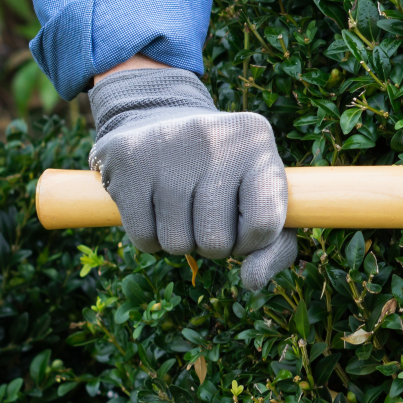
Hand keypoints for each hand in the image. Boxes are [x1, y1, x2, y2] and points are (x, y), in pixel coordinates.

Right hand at [88, 67, 295, 291]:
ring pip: (177, 246)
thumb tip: (253, 281)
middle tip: (206, 215)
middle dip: (212, 244)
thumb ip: (274, 247)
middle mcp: (215, 137)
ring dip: (181, 242)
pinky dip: (151, 239)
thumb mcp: (261, 198)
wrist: (159, 122)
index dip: (250, 242)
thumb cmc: (224, 175)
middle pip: (216, 243)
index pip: (264, 224)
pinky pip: (143, 238)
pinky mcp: (127, 158)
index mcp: (257, 142)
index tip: (242, 228)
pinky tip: (155, 208)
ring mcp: (167, 144)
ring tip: (182, 208)